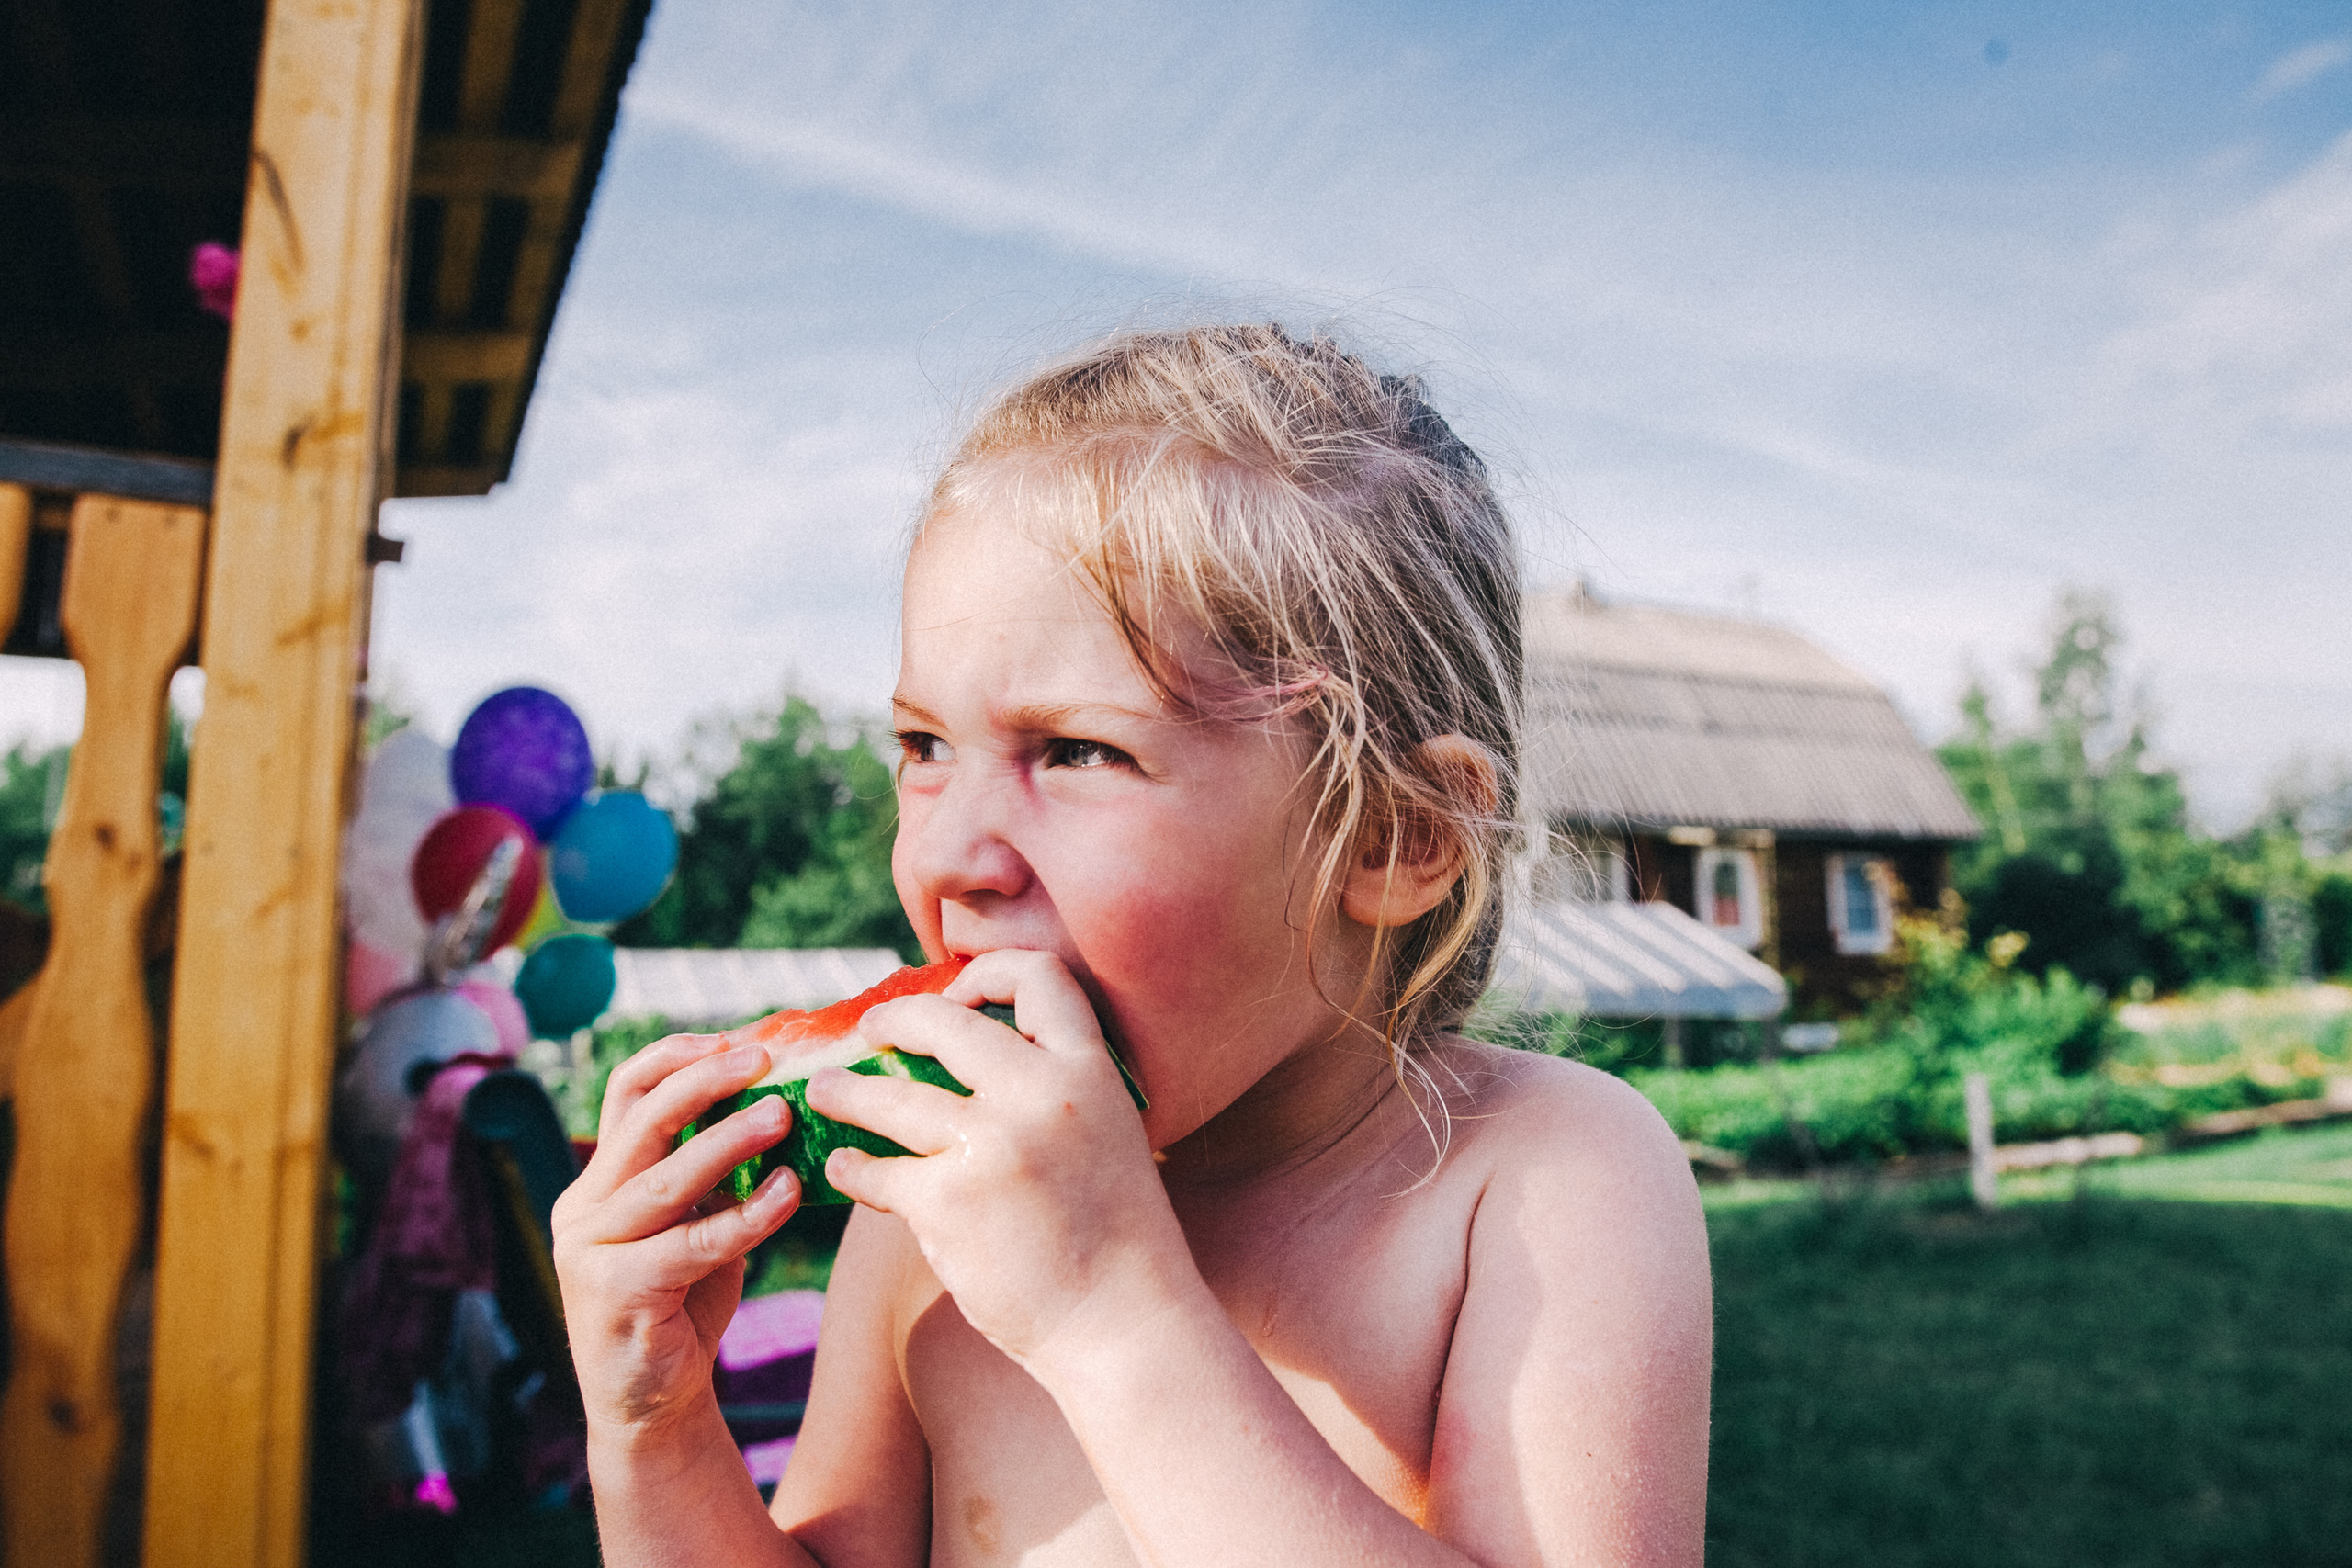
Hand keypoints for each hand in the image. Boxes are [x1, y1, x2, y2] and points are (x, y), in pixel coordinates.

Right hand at [552, 1034, 802, 1438]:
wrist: (652, 1404)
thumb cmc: (681, 1303)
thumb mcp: (693, 1223)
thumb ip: (712, 1174)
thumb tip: (777, 1103)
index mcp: (600, 1179)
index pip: (625, 1094)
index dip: (677, 1057)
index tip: (736, 1037)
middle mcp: (584, 1206)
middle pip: (641, 1122)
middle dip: (704, 1081)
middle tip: (763, 1058)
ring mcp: (592, 1250)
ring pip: (665, 1179)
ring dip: (729, 1140)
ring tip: (783, 1114)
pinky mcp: (617, 1292)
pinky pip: (691, 1244)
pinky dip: (745, 1215)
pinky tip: (789, 1192)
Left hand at [806, 949, 1193, 1370]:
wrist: (1126, 1324)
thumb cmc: (1116, 1237)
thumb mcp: (1107, 1135)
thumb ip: (1054, 1092)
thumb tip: (973, 1056)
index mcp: (1090, 1071)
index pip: (1037, 976)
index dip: (985, 973)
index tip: (953, 996)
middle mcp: (1042, 1095)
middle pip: (943, 1022)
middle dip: (894, 1020)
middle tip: (871, 1032)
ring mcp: (992, 1146)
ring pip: (889, 1096)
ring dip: (844, 1092)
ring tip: (826, 1093)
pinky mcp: (948, 1202)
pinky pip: (875, 1170)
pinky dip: (850, 1169)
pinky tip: (843, 1169)